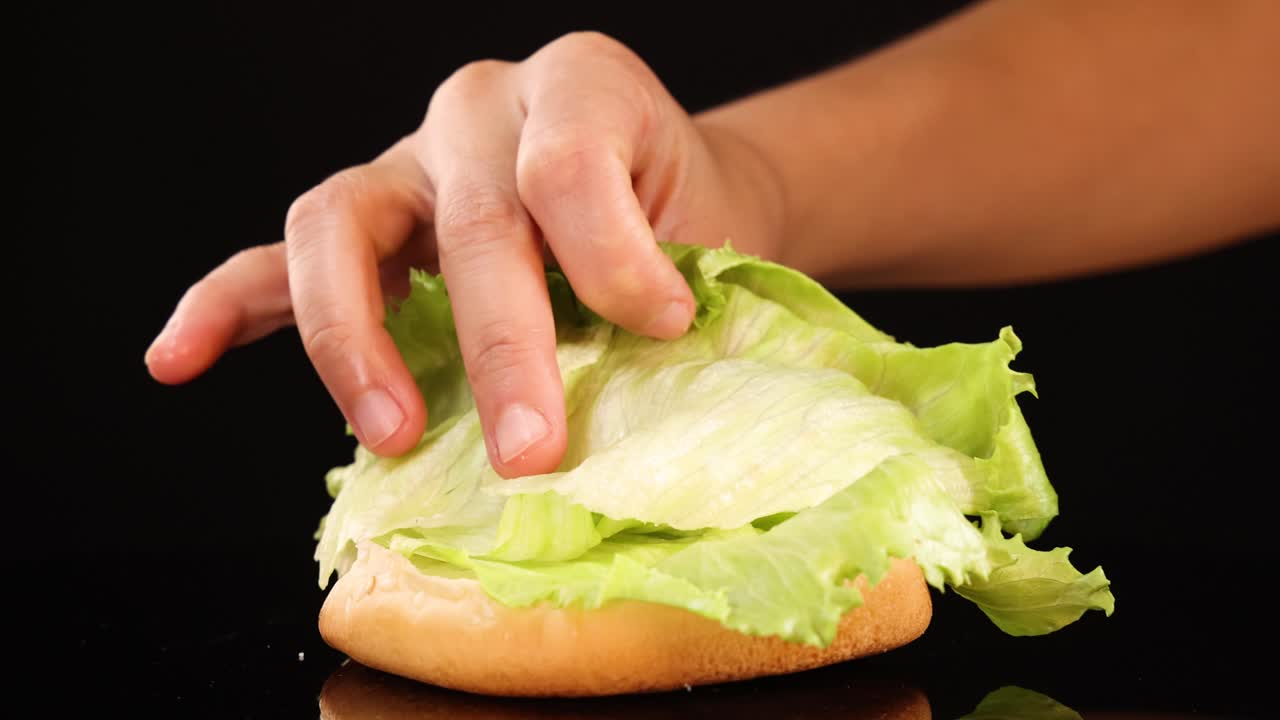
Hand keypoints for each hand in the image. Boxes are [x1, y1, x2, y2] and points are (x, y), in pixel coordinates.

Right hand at [144, 31, 783, 477]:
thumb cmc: (687, 220)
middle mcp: (479, 109)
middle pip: (468, 219)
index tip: (663, 328)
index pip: (567, 164)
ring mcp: (406, 164)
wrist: (672, 196)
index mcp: (578, 87)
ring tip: (391, 433)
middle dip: (500, 347)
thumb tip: (632, 376)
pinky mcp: (362, 222)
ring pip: (339, 224)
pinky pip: (275, 260)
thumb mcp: (707, 230)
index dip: (613, 258)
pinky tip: (179, 359)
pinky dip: (227, 308)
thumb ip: (664, 285)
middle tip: (531, 450)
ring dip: (358, 339)